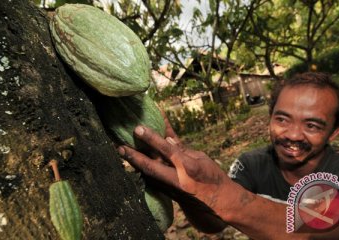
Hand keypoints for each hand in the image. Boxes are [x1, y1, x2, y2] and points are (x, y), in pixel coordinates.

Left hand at [118, 124, 232, 211]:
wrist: (219, 202)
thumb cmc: (212, 177)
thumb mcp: (201, 158)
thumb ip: (183, 150)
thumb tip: (168, 141)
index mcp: (188, 167)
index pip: (167, 150)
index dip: (152, 138)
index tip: (138, 128)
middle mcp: (177, 179)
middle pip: (150, 166)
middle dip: (134, 156)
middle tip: (119, 146)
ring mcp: (171, 188)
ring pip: (148, 173)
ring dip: (134, 163)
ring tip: (122, 151)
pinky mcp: (168, 193)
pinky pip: (153, 178)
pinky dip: (143, 169)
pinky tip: (134, 161)